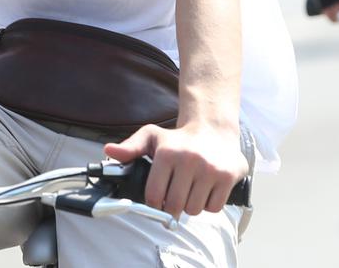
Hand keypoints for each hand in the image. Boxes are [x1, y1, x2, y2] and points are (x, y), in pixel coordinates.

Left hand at [104, 121, 247, 216]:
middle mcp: (190, 159)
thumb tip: (109, 150)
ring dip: (191, 205)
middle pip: (174, 205)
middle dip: (172, 206)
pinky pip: (214, 208)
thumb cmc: (179, 139)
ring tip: (191, 190)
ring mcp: (211, 168)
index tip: (158, 199)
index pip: (154, 195)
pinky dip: (209, 205)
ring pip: (194, 209)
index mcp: (167, 152)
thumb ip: (130, 147)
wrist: (214, 129)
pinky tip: (206, 190)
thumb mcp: (152, 137)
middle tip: (175, 197)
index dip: (154, 203)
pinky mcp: (228, 176)